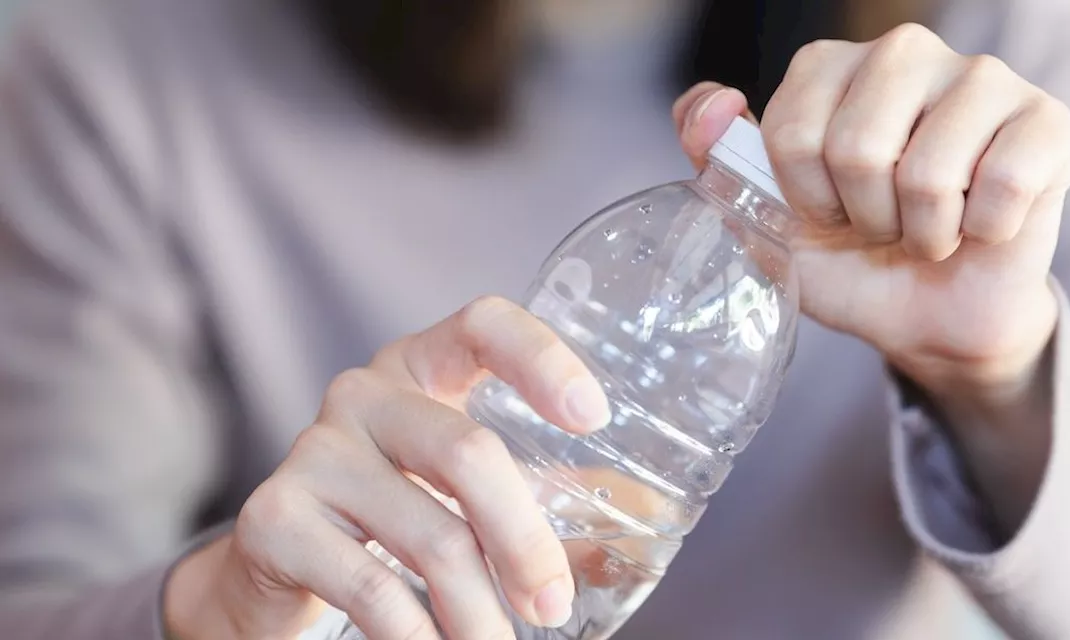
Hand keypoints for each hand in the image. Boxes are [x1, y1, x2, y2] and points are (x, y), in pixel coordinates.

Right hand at [164, 297, 612, 639]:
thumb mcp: (467, 490)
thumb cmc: (399, 515)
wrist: (280, 568)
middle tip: (551, 606)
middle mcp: (363, 393)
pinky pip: (370, 586)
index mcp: (421, 367)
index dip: (542, 359)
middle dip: (524, 543)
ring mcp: (313, 450)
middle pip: (468, 453)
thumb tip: (649, 514)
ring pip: (429, 534)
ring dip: (479, 613)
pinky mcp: (273, 516)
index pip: (482, 324)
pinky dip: (419, 637)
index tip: (595, 418)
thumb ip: (548, 493)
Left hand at [674, 24, 1069, 395]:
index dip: (808, 200)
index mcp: (830, 66)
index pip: (792, 133)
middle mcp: (905, 51)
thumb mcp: (765, 218)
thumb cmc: (849, 258)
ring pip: (928, 173)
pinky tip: (984, 222)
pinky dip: (984, 230)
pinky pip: (1003, 184)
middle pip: (857, 147)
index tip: (829, 212)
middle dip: (865, 217)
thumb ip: (717, 158)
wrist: (928, 316)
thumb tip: (713, 106)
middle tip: (882, 224)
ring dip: (924, 232)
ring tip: (931, 227)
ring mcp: (983, 76)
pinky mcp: (1047, 119)